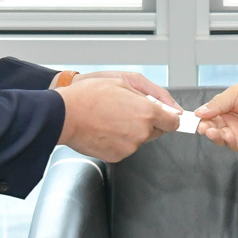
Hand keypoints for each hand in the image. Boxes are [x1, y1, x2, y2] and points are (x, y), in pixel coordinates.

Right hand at [56, 76, 179, 162]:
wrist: (64, 115)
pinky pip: (125, 147)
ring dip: (132, 130)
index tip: (164, 115)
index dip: (169, 117)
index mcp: (146, 113)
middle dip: (148, 122)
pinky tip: (105, 128)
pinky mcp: (117, 156)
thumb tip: (170, 108)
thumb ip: (152, 95)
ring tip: (111, 117)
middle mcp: (141, 132)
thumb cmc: (89, 95)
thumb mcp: (124, 82)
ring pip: (139, 139)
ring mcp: (129, 147)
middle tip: (128, 110)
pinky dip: (119, 140)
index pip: (173, 122)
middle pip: (157, 131)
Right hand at [194, 79, 237, 153]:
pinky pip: (234, 145)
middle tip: (201, 126)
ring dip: (214, 136)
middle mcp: (231, 122)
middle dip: (205, 128)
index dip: (200, 118)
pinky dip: (227, 142)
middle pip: (212, 128)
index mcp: (225, 108)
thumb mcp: (236, 93)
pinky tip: (225, 135)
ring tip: (210, 131)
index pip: (208, 116)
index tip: (193, 119)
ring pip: (220, 138)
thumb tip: (200, 112)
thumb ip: (218, 104)